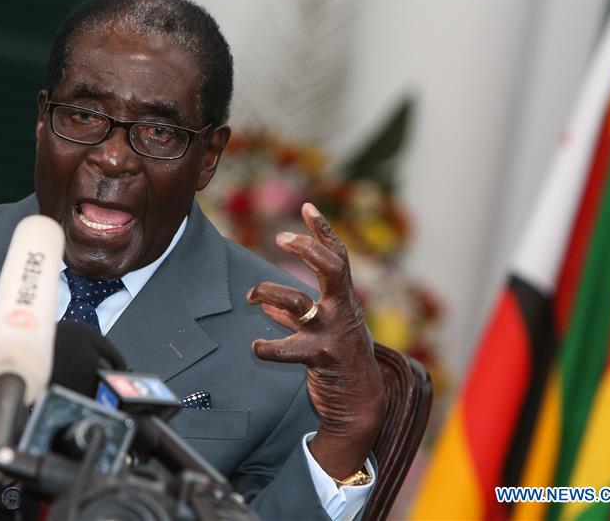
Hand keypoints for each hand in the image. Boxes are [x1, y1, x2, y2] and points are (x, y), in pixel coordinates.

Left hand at [247, 203, 385, 477]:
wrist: (359, 403)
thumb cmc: (339, 362)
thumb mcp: (321, 332)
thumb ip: (293, 317)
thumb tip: (266, 306)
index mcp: (342, 300)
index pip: (337, 257)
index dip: (323, 231)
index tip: (307, 206)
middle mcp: (341, 311)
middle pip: (333, 268)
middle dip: (308, 249)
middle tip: (281, 238)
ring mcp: (333, 332)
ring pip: (300, 304)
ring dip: (270, 293)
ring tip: (250, 295)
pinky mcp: (321, 358)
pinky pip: (290, 349)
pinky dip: (269, 347)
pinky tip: (256, 347)